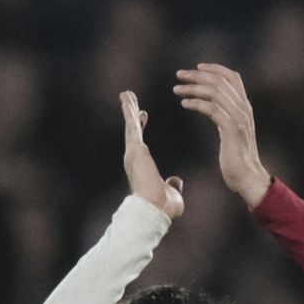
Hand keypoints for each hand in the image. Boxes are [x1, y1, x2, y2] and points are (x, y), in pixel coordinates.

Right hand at [120, 91, 182, 218]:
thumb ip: (172, 185)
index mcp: (142, 166)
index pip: (140, 142)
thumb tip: (176, 182)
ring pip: (131, 125)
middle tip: (130, 98)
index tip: (144, 114)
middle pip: (132, 130)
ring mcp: (133, 152)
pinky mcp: (135, 148)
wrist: (154, 210)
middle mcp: (134, 158)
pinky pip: (132, 125)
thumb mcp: (171, 194)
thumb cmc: (161, 208)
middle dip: (131, 113)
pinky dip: (129, 111)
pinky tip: (127, 98)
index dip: (141, 127)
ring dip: (129, 108)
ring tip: (126, 93)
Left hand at [174, 64, 271, 207]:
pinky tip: (184, 104)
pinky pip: (211, 109)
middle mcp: (243, 109)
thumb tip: (214, 109)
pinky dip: (196, 103)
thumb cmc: (237, 159)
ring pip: (214, 92)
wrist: (248, 177)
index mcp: (244, 107)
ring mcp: (239, 118)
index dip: (215, 69)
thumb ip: (226, 117)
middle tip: (179, 75)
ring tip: (177, 89)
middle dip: (197, 75)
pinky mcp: (231, 129)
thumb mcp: (232, 132)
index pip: (232, 77)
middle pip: (220, 81)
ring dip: (193, 87)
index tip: (197, 67)